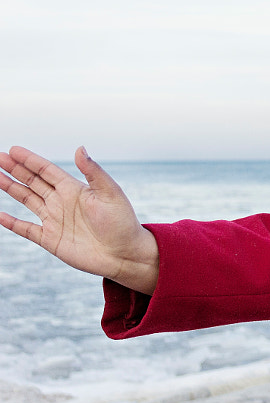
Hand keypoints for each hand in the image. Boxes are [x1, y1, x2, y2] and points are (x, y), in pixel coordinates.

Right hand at [0, 146, 158, 293]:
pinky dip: (12, 222)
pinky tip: (0, 214)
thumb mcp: (111, 193)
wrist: (125, 254)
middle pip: (33, 182)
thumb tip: (79, 148)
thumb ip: (93, 172)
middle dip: (16, 170)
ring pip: (27, 200)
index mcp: (75, 190)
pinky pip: (26, 229)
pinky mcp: (51, 240)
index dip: (30, 160)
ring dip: (11, 188)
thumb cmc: (122, 222)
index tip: (13, 150)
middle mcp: (62, 202)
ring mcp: (55, 221)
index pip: (47, 171)